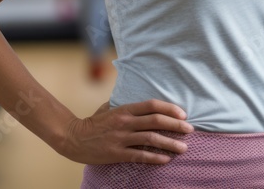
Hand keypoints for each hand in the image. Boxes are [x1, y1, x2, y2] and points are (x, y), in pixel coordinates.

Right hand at [60, 99, 193, 163]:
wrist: (74, 138)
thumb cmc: (93, 122)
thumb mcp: (108, 108)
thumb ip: (124, 105)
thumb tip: (140, 103)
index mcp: (124, 109)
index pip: (152, 105)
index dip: (170, 108)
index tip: (183, 114)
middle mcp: (125, 122)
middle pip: (156, 121)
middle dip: (176, 125)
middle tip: (190, 130)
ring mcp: (121, 138)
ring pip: (151, 139)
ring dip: (170, 143)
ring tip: (183, 148)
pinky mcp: (117, 153)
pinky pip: (140, 156)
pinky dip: (154, 158)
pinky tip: (165, 160)